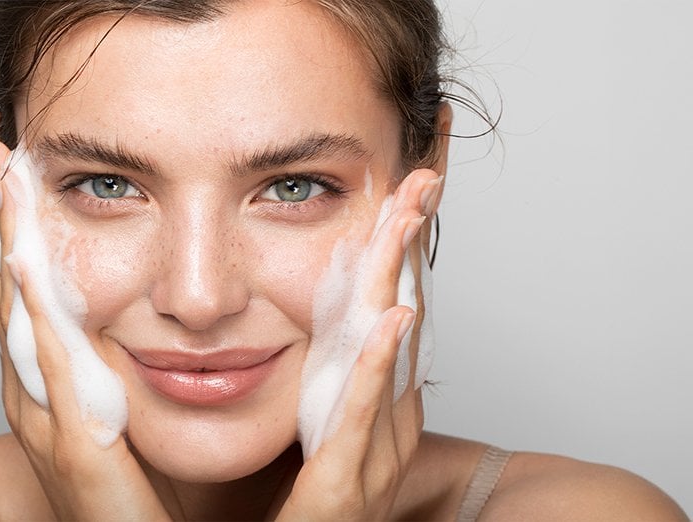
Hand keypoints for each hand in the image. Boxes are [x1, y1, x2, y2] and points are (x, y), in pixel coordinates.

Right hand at [0, 139, 177, 520]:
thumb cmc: (133, 485)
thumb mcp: (122, 408)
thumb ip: (119, 363)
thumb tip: (142, 316)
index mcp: (48, 378)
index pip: (26, 287)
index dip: (15, 226)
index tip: (16, 167)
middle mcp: (33, 388)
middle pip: (8, 286)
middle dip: (0, 217)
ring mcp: (44, 411)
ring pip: (18, 310)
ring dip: (7, 241)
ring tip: (2, 178)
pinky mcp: (70, 439)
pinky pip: (49, 361)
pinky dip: (34, 307)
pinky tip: (25, 260)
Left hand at [273, 169, 439, 519]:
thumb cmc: (306, 504)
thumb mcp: (315, 424)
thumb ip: (323, 374)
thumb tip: (309, 320)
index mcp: (371, 399)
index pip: (390, 307)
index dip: (399, 246)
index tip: (406, 181)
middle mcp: (383, 418)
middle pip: (401, 312)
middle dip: (410, 241)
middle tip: (423, 170)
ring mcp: (371, 450)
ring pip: (387, 350)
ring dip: (400, 277)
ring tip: (411, 213)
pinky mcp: (344, 485)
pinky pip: (359, 417)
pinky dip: (377, 365)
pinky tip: (397, 317)